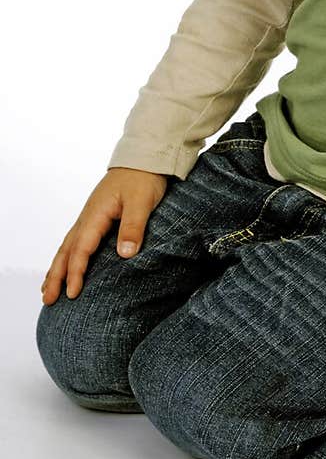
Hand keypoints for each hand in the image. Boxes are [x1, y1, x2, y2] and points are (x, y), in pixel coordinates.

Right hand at [40, 167, 167, 303]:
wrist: (144, 158)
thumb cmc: (143, 178)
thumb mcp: (141, 201)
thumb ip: (133, 227)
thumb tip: (124, 254)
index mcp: (96, 214)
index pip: (81, 249)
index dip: (76, 272)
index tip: (72, 293)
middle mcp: (88, 217)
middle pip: (66, 251)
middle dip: (55, 276)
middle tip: (47, 300)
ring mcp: (90, 217)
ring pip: (67, 247)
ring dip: (57, 269)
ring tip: (48, 290)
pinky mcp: (96, 218)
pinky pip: (75, 241)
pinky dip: (67, 257)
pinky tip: (66, 266)